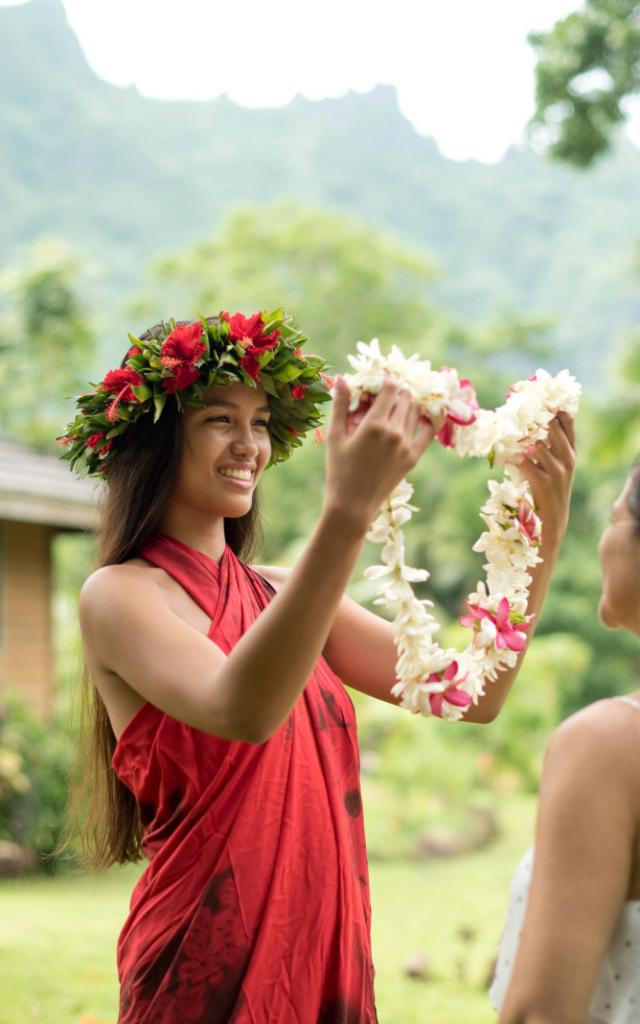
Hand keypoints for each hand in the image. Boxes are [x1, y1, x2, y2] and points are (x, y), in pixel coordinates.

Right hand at [324, 375, 433, 529]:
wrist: (353, 505)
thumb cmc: (338, 470)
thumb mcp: (335, 437)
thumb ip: (340, 405)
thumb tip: (341, 377)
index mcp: (374, 424)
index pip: (390, 389)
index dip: (386, 381)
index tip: (380, 382)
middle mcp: (394, 432)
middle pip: (404, 398)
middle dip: (396, 391)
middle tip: (387, 394)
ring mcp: (406, 445)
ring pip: (415, 412)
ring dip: (409, 403)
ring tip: (399, 403)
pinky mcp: (413, 458)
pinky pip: (428, 433)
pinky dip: (429, 421)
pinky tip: (425, 415)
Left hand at [517, 411, 575, 548]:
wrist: (555, 520)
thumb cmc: (550, 489)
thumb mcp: (556, 465)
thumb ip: (547, 445)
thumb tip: (526, 424)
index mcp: (571, 451)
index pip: (567, 421)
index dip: (553, 407)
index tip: (537, 396)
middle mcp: (567, 458)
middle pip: (553, 428)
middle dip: (536, 417)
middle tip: (519, 408)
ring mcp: (557, 470)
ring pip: (539, 445)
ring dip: (522, 439)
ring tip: (509, 432)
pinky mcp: (544, 483)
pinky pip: (526, 464)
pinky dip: (515, 459)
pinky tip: (506, 455)